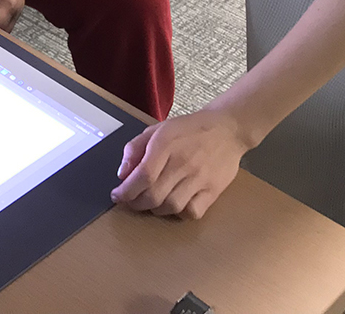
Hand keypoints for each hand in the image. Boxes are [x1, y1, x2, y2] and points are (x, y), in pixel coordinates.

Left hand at [110, 108, 248, 218]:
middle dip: (136, 203)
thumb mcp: (156, 129)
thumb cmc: (189, 129)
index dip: (126, 191)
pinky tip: (174, 205)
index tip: (117, 196)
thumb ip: (135, 149)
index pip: (142, 176)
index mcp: (165, 145)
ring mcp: (200, 178)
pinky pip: (193, 212)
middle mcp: (183, 163)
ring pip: (171, 207)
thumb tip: (122, 174)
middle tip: (131, 201)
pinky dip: (179, 214)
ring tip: (151, 203)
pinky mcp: (213, 190)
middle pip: (153, 195)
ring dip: (155, 210)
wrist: (227, 129)